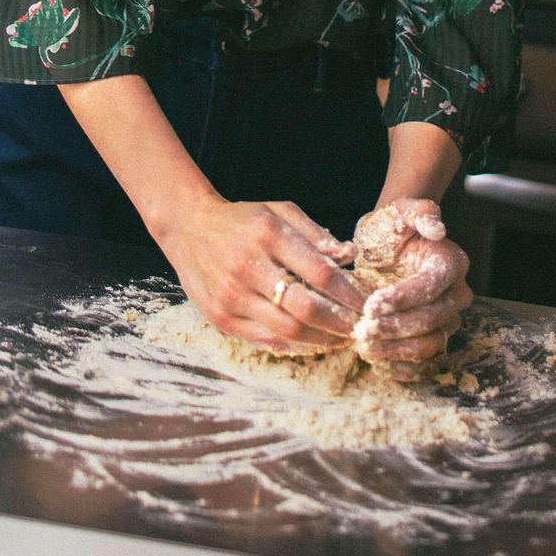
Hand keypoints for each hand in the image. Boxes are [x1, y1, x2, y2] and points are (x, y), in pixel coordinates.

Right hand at [161, 194, 367, 352]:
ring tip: (340, 338)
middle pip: (305, 309)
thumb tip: (350, 255)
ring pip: (288, 331)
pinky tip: (311, 340)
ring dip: (321, 339)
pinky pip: (266, 340)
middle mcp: (248, 266)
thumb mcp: (279, 210)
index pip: (319, 272)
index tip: (367, 303)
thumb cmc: (242, 220)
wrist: (188, 227)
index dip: (349, 293)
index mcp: (267, 234)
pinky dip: (295, 344)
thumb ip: (316, 233)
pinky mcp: (221, 318)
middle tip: (359, 327)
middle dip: (340, 323)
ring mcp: (232, 296)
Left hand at [350, 198, 471, 381]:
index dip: (402, 298)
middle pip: (432, 319)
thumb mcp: (399, 212)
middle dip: (396, 327)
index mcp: (451, 263)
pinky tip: (378, 363)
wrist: (386, 249)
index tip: (372, 304)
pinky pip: (426, 362)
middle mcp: (456, 295)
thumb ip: (418, 211)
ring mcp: (448, 320)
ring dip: (397, 350)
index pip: (431, 286)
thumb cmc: (391, 230)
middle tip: (363, 329)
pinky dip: (403, 367)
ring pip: (431, 344)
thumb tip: (436, 226)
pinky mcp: (435, 339)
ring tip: (365, 346)